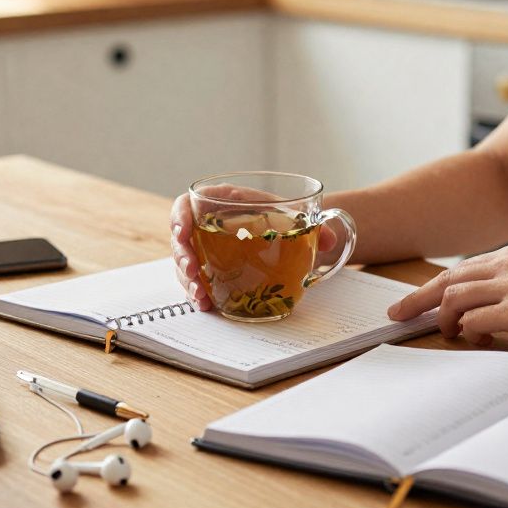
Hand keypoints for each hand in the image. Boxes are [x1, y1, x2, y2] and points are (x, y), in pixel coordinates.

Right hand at [170, 190, 338, 311]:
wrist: (288, 232)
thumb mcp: (294, 215)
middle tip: (194, 271)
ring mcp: (205, 251)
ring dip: (189, 281)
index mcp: (219, 202)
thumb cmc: (281, 216)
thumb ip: (313, 225)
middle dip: (182, 257)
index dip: (179, 217)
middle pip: (181, 240)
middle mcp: (206, 226)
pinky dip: (199, 294)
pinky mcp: (210, 271)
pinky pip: (197, 282)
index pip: (186, 205)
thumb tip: (329, 239)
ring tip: (201, 295)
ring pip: (185, 265)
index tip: (183, 232)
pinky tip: (207, 305)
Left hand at [386, 243, 507, 348]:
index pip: (460, 270)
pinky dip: (469, 332)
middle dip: (417, 300)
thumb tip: (488, 308)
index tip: (411, 301)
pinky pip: (476, 321)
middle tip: (396, 317)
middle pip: (446, 281)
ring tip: (448, 336)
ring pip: (455, 299)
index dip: (431, 287)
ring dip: (444, 320)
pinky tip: (477, 341)